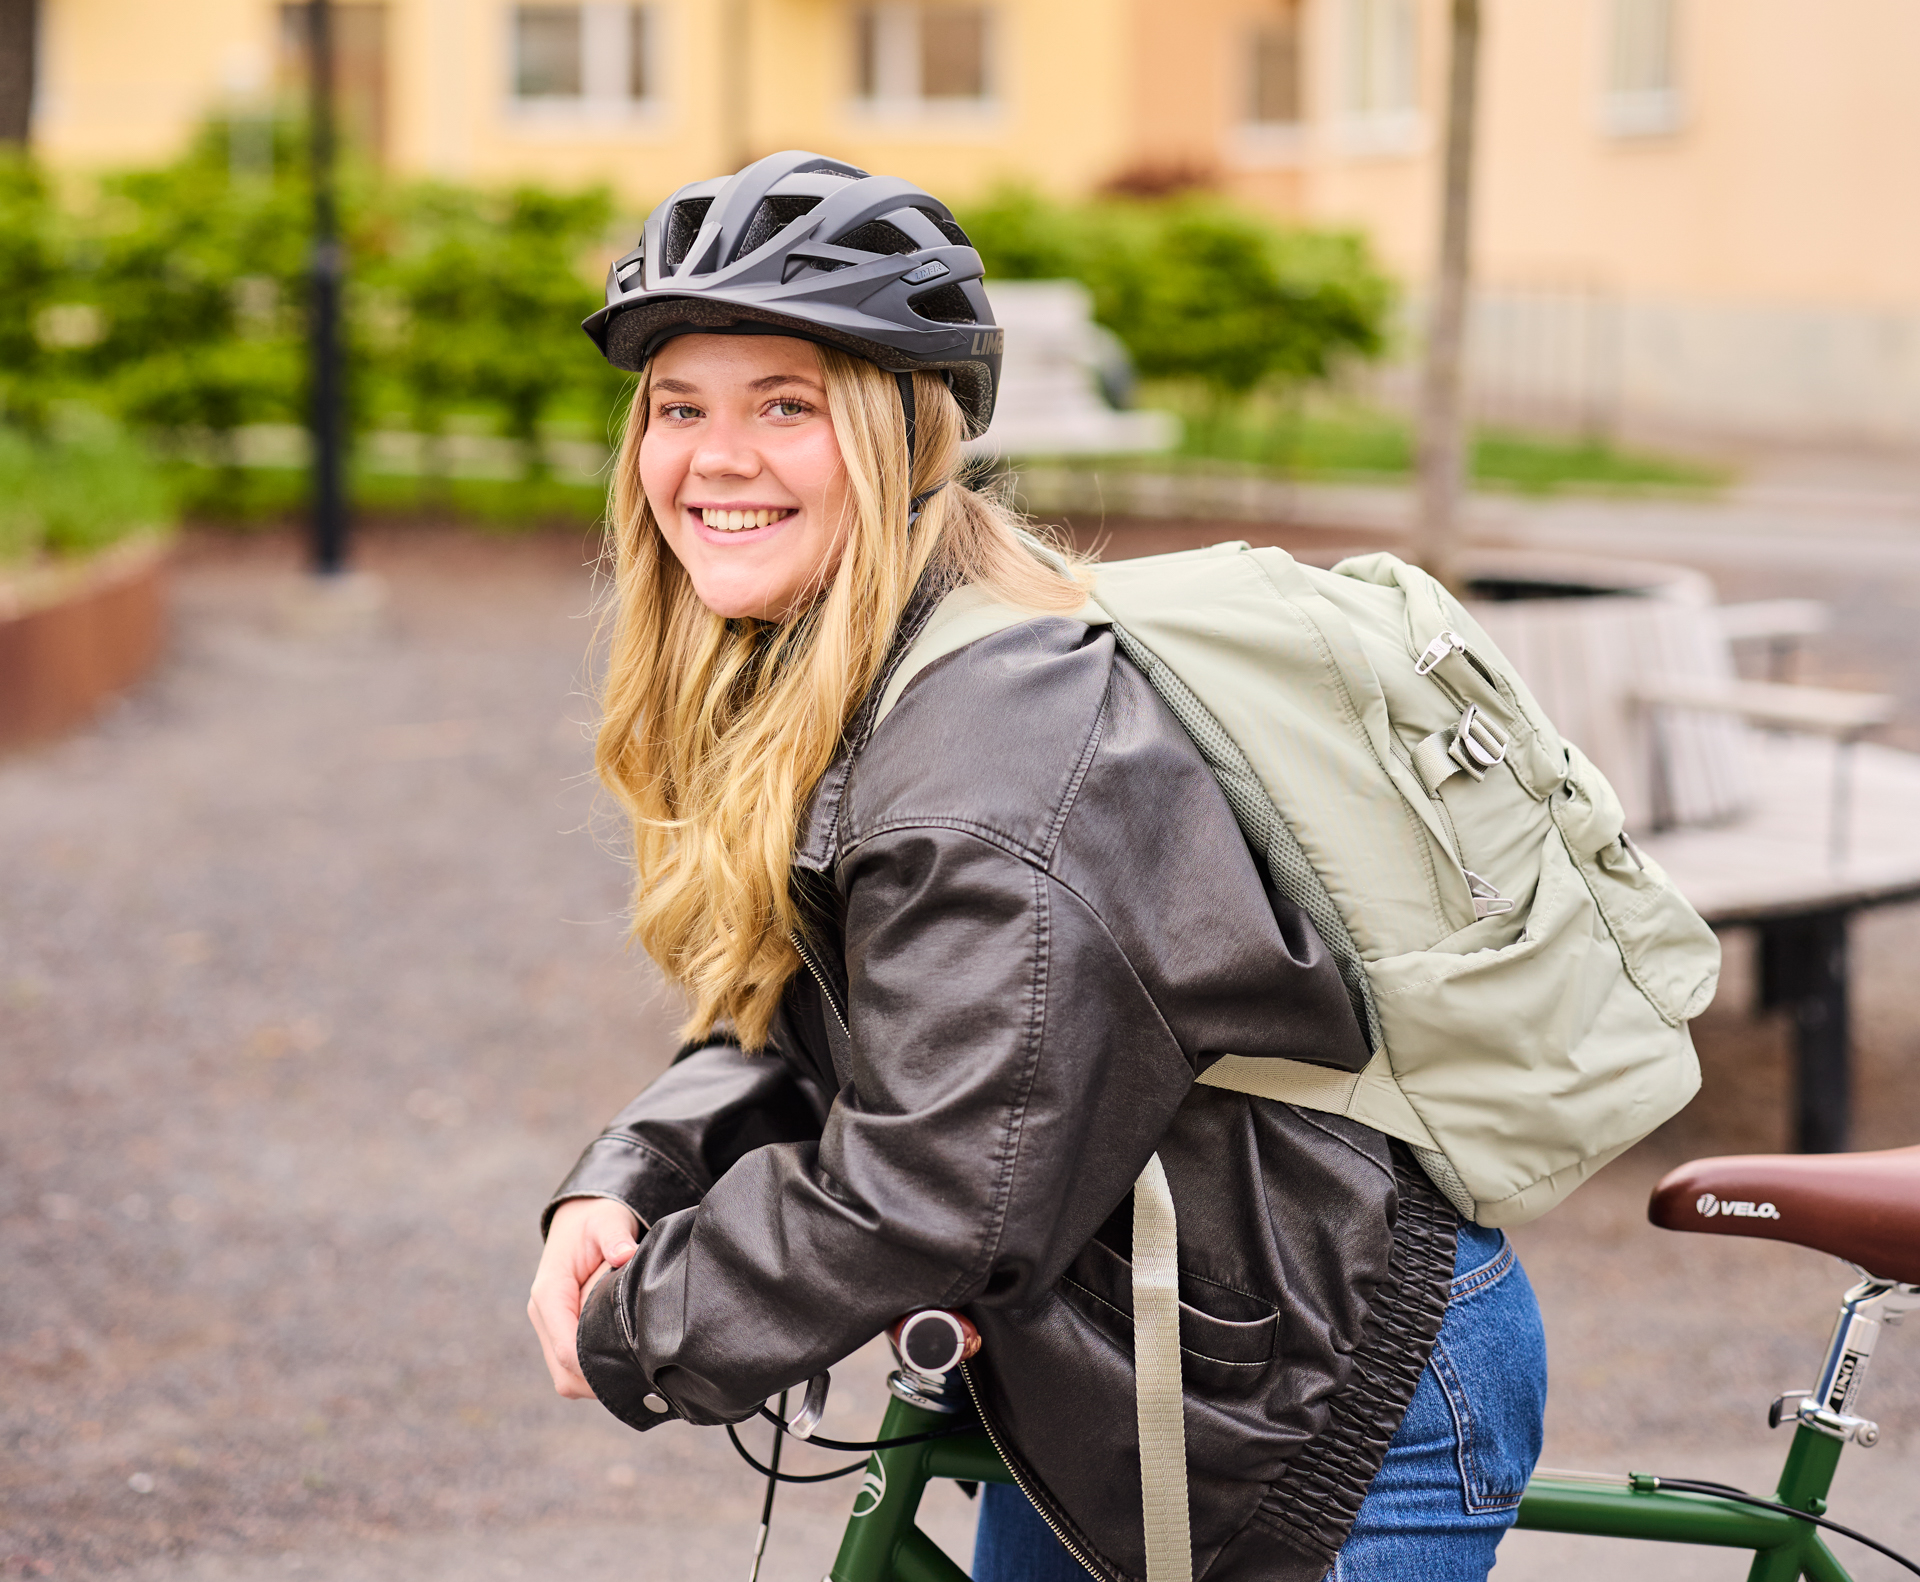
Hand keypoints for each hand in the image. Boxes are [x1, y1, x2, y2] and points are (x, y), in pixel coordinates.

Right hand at [529, 1197, 640, 1399]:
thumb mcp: (606, 1221)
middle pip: (564, 1373)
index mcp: (549, 1293)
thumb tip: (625, 1253)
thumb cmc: (595, 1221)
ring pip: (566, 1377)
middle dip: (599, 1380)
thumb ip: (614, 1236)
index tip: (634, 1366)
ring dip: (597, 1379)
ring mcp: (550, 1327)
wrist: (580, 1219)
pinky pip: (571, 1368)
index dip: (595, 1365)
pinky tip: (625, 1362)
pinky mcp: (560, 1331)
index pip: (565, 1348)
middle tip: (642, 1376)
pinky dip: (594, 1373)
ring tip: (635, 1369)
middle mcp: (544, 1315)